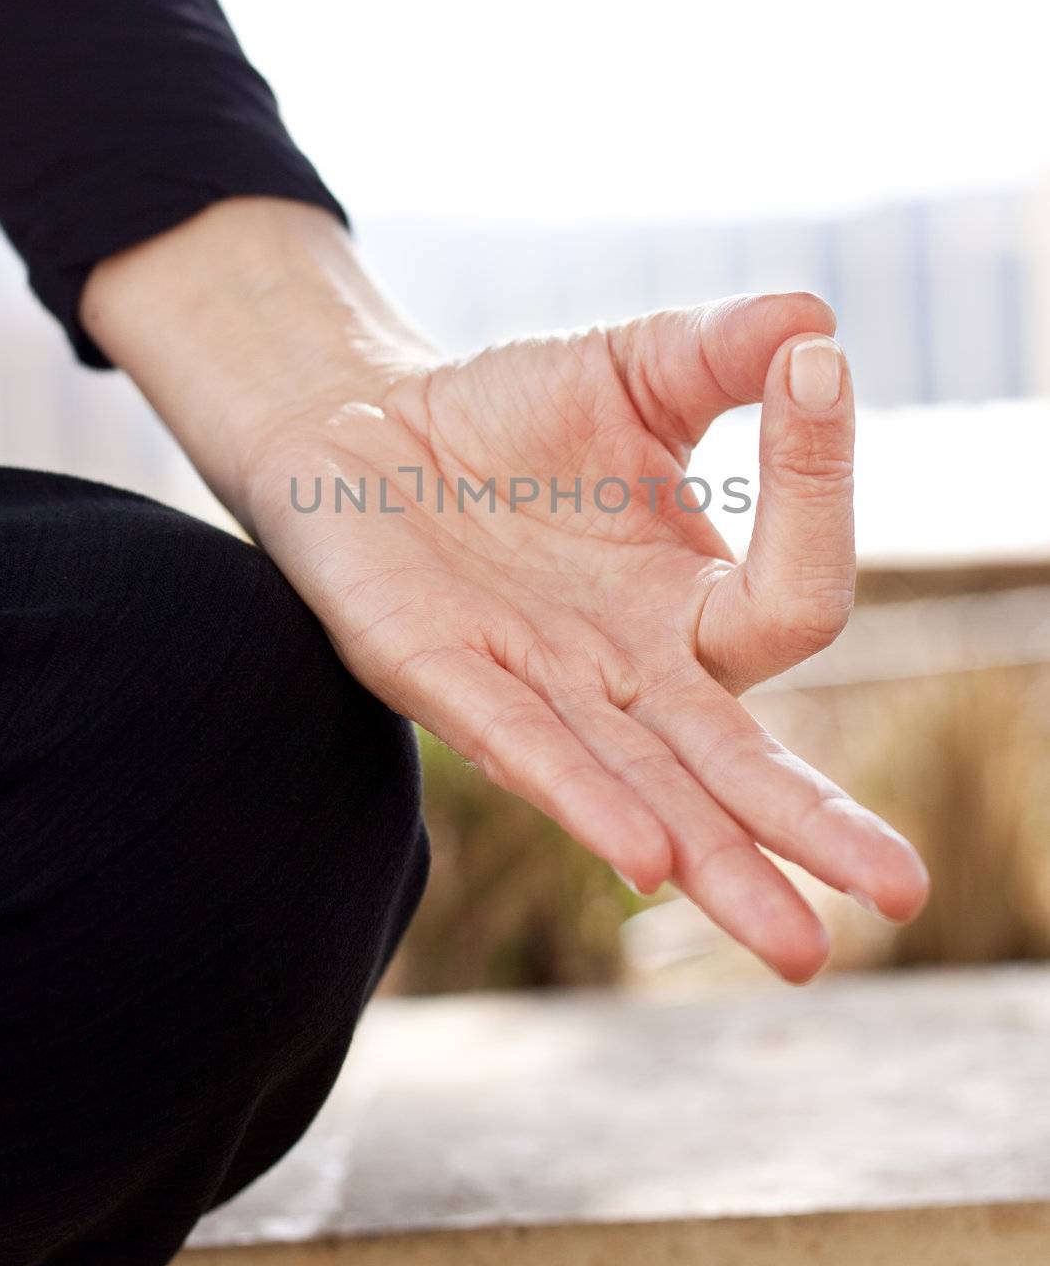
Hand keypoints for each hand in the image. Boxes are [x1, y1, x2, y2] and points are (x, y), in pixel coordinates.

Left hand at [245, 292, 927, 981]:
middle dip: (816, 830)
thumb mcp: (630, 370)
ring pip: (649, 792)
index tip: (814, 375)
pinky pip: (525, 749)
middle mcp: (626, 672)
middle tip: (903, 893)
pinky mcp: (441, 679)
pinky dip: (585, 798)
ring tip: (798, 944)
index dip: (816, 492)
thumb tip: (817, 321)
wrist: (361, 426)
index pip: (787, 599)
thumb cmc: (506, 416)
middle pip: (739, 766)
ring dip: (720, 864)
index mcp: (684, 605)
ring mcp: (539, 689)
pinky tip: (648, 855)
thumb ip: (720, 353)